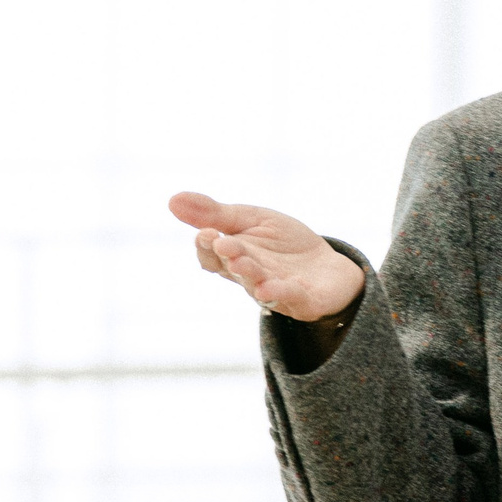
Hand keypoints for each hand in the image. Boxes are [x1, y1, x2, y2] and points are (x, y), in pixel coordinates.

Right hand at [168, 192, 365, 322]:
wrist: (328, 268)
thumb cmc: (285, 244)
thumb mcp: (252, 220)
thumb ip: (216, 214)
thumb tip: (172, 200)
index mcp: (234, 257)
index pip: (212, 256)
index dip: (206, 246)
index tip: (205, 232)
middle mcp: (250, 278)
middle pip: (234, 269)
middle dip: (229, 256)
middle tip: (223, 242)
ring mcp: (276, 291)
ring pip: (258, 285)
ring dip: (250, 275)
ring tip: (242, 264)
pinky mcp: (303, 301)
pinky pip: (291, 298)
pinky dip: (282, 293)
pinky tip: (272, 287)